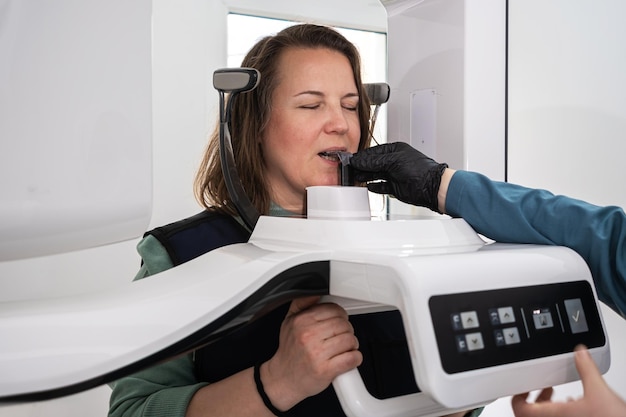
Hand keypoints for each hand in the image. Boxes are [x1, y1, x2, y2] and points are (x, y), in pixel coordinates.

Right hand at [262, 296, 362, 410]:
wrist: (283, 380)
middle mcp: (308, 336)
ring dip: (351, 345)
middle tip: (340, 338)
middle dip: (346, 331)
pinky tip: (347, 359)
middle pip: (344, 324)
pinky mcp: (325, 370)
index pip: (334, 310)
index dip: (340, 316)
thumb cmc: (289, 352)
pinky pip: (352, 358)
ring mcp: (317, 353)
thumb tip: (316, 291)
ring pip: (350, 340)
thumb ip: (301, 303)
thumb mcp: (288, 322)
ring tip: (343, 349)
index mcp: (301, 321)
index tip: (338, 323)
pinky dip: (355, 358)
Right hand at [350, 142, 447, 211]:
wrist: (431, 187)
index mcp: (395, 151)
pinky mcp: (395, 187)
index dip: (363, 156)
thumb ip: (375, 161)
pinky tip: (368, 186)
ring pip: (376, 175)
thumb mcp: (394, 161)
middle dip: (362, 167)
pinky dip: (374, 187)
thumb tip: (360, 161)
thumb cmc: (419, 169)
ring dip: (366, 176)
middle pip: (373, 164)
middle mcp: (394, 162)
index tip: (352, 160)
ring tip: (356, 177)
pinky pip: (381, 186)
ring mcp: (394, 175)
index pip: (374, 152)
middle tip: (351, 169)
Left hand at [511, 345, 625, 416]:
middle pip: (529, 415)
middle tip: (544, 387)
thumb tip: (579, 353)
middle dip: (534, 398)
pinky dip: (560, 413)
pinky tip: (574, 405)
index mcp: (554, 415)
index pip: (519, 408)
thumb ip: (586, 369)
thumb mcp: (599, 390)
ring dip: (546, 406)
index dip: (517, 395)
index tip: (525, 384)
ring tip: (557, 395)